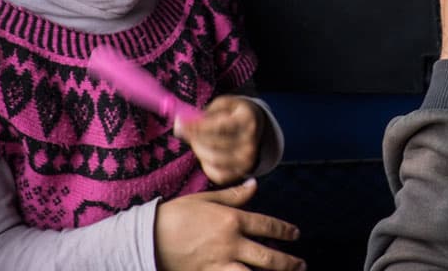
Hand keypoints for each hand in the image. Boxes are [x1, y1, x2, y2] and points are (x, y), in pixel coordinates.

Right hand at [155, 179, 303, 270]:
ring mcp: (220, 264)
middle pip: (267, 257)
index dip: (285, 231)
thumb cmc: (174, 215)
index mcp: (231, 220)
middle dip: (288, 262)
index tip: (295, 235)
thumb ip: (232, 195)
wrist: (147, 238)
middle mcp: (230, 244)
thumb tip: (255, 184)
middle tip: (301, 265)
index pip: (267, 225)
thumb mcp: (204, 199)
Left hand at [174, 95, 260, 184]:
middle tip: (185, 130)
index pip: (219, 126)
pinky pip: (217, 174)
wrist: (258, 128)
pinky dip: (206, 164)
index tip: (181, 123)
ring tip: (196, 141)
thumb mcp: (224, 105)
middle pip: (214, 143)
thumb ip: (205, 112)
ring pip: (213, 159)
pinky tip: (205, 153)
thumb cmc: (234, 113)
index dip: (198, 126)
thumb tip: (181, 123)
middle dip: (195, 137)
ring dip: (199, 150)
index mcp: (248, 120)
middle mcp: (251, 142)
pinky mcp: (242, 172)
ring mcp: (249, 160)